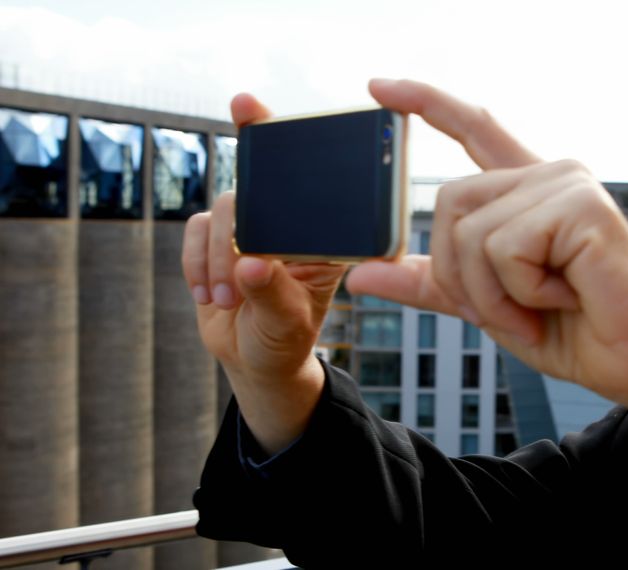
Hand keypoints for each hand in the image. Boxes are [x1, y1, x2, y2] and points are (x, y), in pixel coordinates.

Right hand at [181, 94, 345, 451]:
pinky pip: (194, 234)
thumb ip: (272, 295)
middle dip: (237, 212)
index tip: (245, 102)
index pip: (303, 176)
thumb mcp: (288, 325)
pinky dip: (197, 266)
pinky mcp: (214, 241)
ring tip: (230, 301)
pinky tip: (211, 298)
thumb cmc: (285, 341)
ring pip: (220, 214)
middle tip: (237, 248)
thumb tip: (251, 264)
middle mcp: (285, 222)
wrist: (257, 362)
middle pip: (251, 189)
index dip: (273, 135)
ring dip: (218, 260)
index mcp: (318, 232)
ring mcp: (248, 228)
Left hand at [347, 80, 627, 406]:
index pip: (474, 130)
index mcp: (529, 192)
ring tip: (543, 310)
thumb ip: (431, 283)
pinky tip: (567, 297)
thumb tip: (359, 274)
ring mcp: (566, 183)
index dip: (426, 103)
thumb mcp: (488, 306)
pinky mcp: (580, 204)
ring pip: (471, 231)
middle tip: (511, 313)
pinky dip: (522, 292)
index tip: (377, 88)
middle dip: (460, 275)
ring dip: (492, 295)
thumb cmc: (575, 332)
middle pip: (448, 203)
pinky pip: (505, 247)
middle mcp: (548, 175)